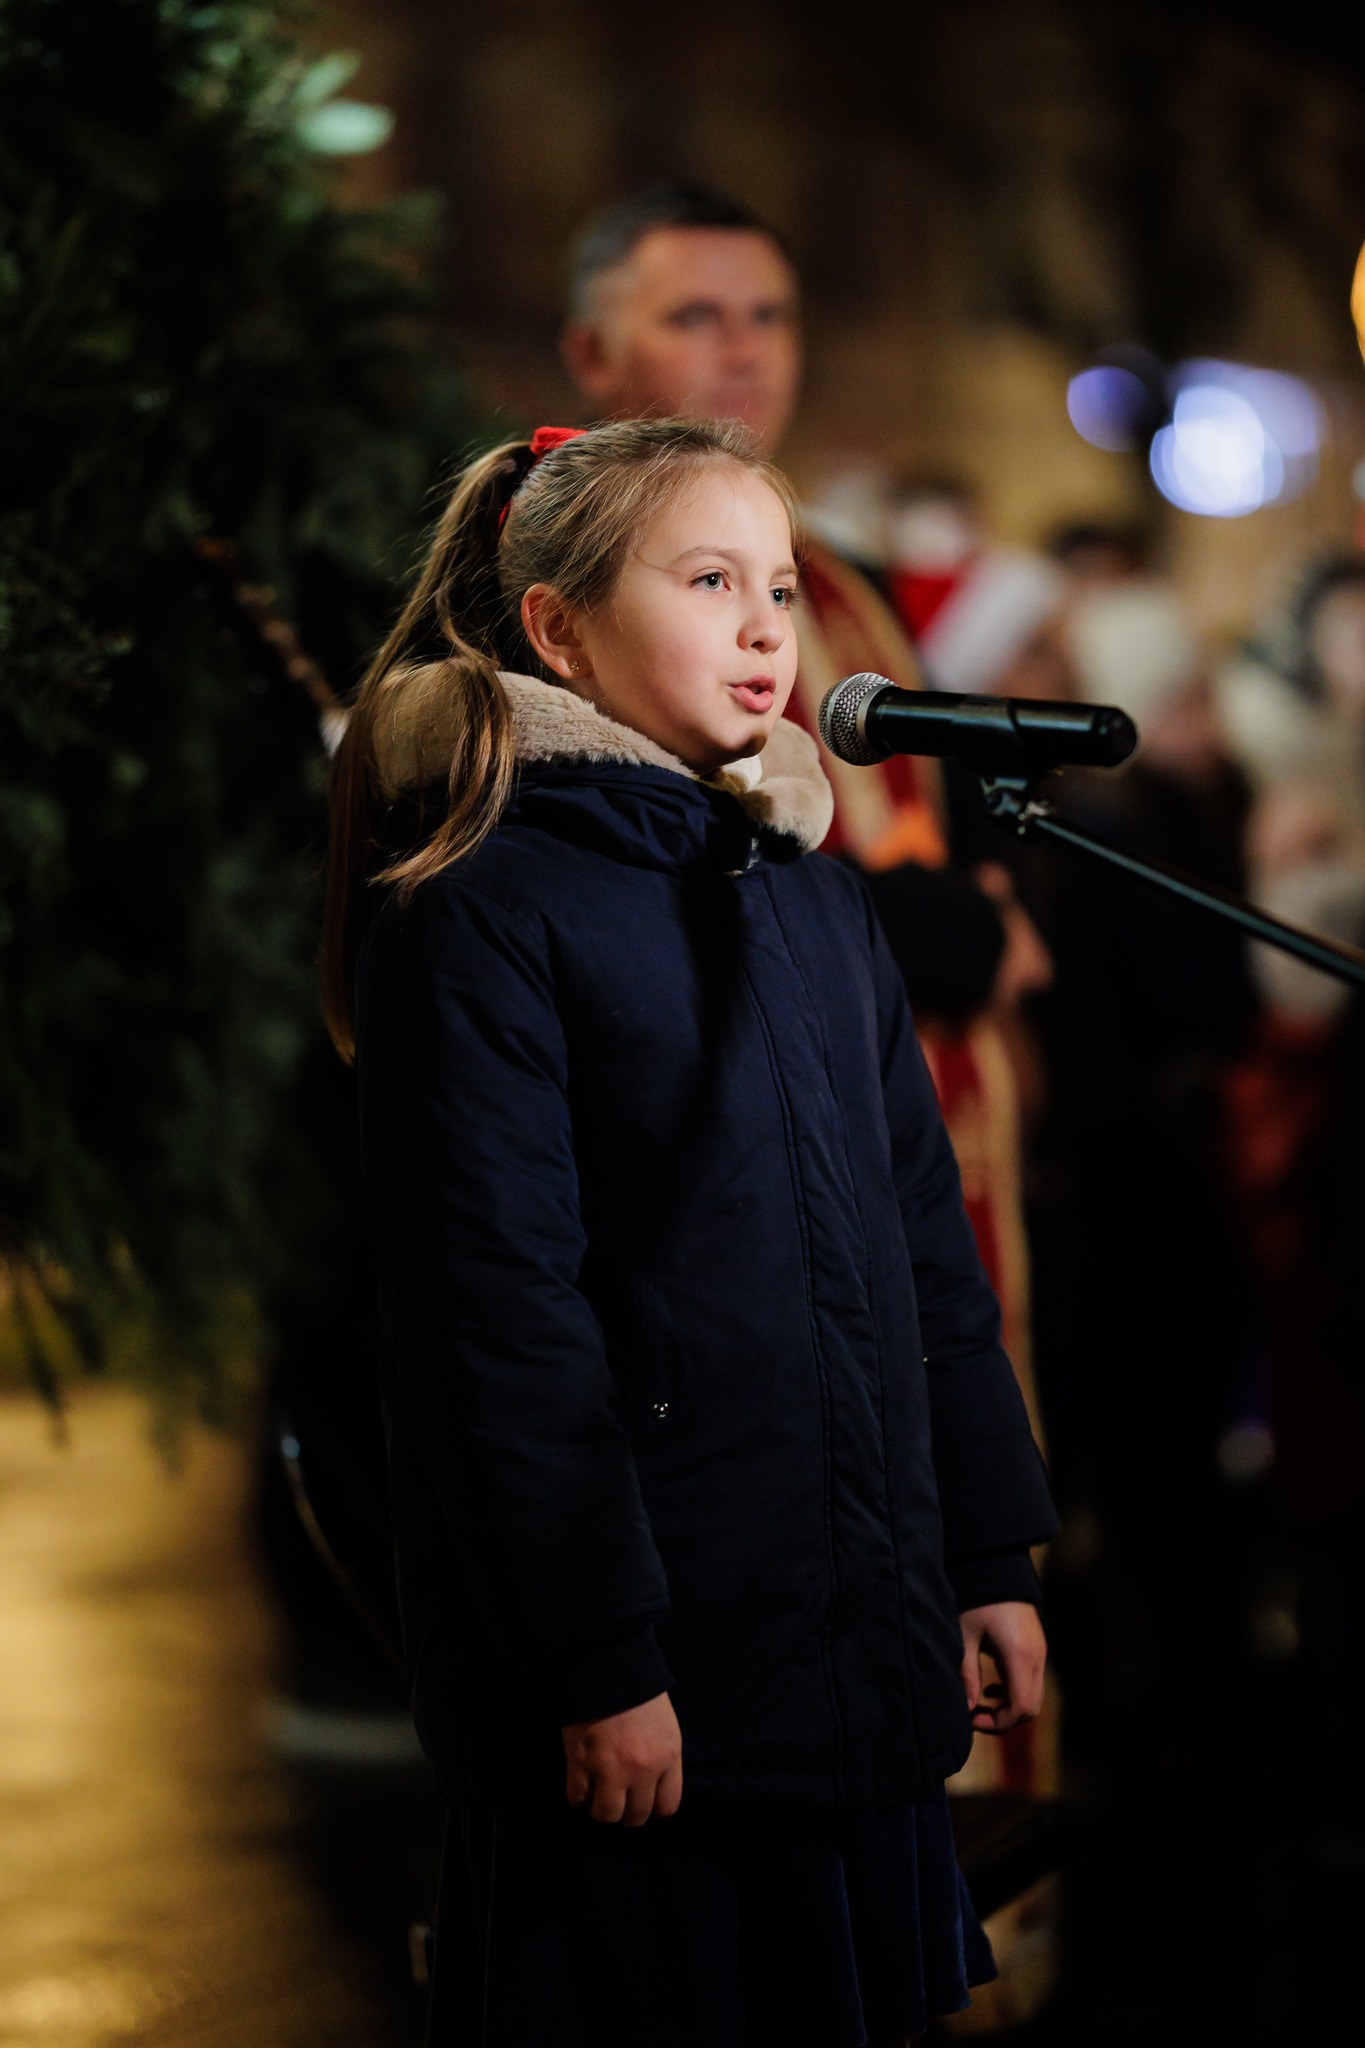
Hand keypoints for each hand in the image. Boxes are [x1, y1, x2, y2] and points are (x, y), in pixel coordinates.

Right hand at [562, 1691, 682, 1824]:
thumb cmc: (638, 1691)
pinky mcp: (580, 1761)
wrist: (607, 1662)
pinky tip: (582, 1781)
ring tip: (598, 1793)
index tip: (642, 1800)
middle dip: (626, 1811)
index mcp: (668, 1756)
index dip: (652, 1808)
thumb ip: (663, 1760)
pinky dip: (579, 1795)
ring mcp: (610, 1768)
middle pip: (636, 1816)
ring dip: (601, 1807)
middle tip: (618, 1797)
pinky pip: (577, 1798)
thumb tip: (652, 1789)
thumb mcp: (665, 1725)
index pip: (667, 1807)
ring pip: (606, 1815)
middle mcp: (642, 1768)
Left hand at [960, 1601, 1045, 1734]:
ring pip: (1032, 1696)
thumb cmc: (976, 1599)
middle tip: (974, 1716)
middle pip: (1030, 1707)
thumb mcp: (965, 1636)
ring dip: (1009, 1707)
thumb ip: (967, 1674)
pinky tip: (991, 1687)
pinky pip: (1031, 1682)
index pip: (1021, 1707)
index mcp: (1020, 1655)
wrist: (996, 1568)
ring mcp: (1040, 1652)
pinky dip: (1014, 1692)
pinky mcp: (1036, 1648)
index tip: (972, 1719)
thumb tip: (966, 1708)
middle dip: (1004, 1720)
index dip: (999, 1723)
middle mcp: (1036, 1657)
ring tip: (979, 1703)